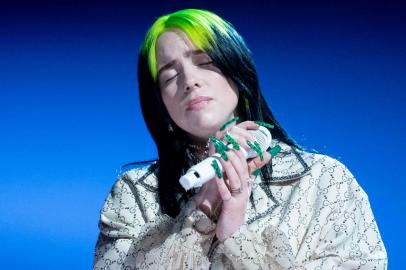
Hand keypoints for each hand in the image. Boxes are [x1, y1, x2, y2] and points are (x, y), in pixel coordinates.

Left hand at [194, 120, 271, 240]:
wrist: (232, 231)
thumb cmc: (230, 210)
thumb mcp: (232, 192)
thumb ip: (229, 178)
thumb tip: (223, 165)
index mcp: (245, 185)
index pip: (245, 166)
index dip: (239, 154)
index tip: (233, 143)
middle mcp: (245, 190)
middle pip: (242, 170)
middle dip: (235, 157)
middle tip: (227, 145)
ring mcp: (239, 198)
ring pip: (236, 179)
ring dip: (229, 167)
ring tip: (222, 156)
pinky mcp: (232, 206)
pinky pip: (227, 192)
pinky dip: (222, 182)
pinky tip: (216, 175)